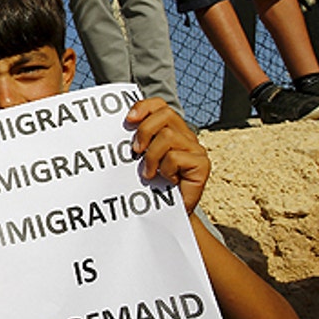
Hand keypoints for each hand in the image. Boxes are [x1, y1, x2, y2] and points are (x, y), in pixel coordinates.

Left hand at [126, 98, 209, 214]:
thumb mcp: (140, 159)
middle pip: (165, 114)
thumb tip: (116, 125)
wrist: (168, 213)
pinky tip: (167, 179)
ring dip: (151, 156)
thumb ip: (136, 141)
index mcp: (171, 130)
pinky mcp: (202, 164)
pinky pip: (176, 156)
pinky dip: (165, 169)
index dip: (145, 106)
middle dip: (145, 130)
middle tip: (135, 151)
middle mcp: (186, 136)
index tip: (128, 119)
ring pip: (167, 136)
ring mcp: (196, 149)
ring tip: (148, 172)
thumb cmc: (152, 185)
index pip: (160, 106)